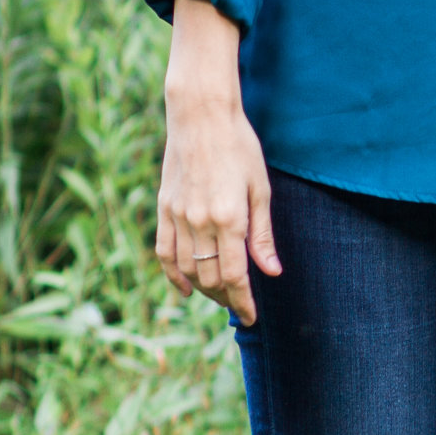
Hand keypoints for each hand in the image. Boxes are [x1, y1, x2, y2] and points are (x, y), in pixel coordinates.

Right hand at [158, 0, 279, 324]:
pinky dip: (173, 274)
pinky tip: (185, 288)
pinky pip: (164, 251)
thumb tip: (271, 273)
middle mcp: (199, 221)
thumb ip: (263, 236)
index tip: (252, 317)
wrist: (201, 117)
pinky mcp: (164, 207)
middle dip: (226, 298)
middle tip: (240, 306)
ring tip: (220, 297)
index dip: (243, 302)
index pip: (234, 276)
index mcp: (229, 219)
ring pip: (187, 269)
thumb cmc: (240, 149)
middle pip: (209, 278)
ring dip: (203, 289)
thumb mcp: (261, 191)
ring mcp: (177, 215)